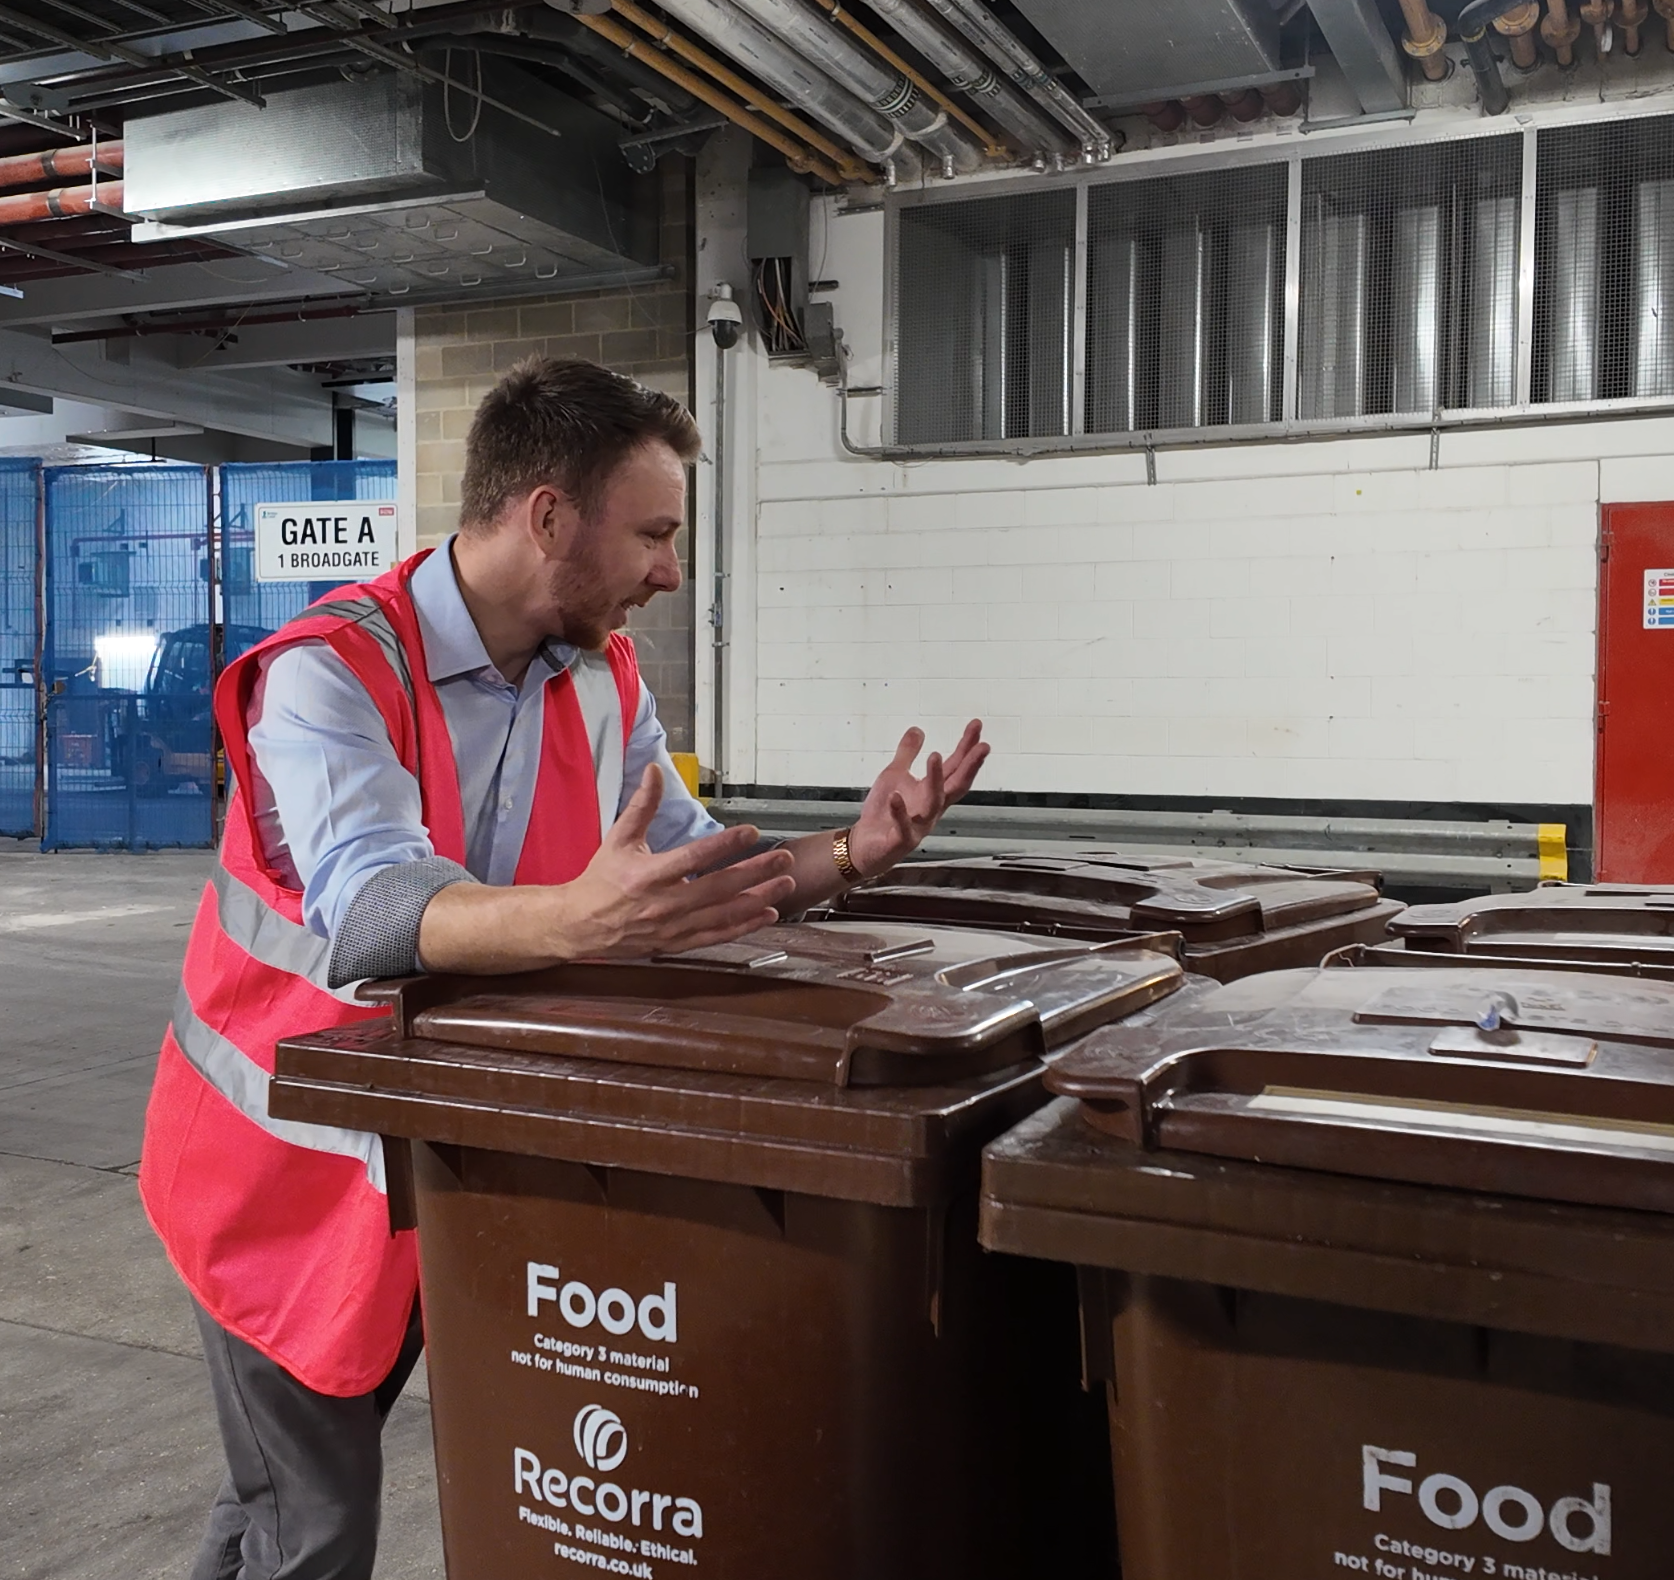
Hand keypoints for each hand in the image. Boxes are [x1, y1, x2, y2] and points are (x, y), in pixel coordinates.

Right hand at [555, 765, 795, 956]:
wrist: (580, 926)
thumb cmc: (601, 879)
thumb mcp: (618, 839)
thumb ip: (642, 806)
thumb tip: (655, 770)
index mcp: (649, 874)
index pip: (694, 857)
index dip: (725, 845)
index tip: (752, 832)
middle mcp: (665, 903)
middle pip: (718, 887)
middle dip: (756, 872)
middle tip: (784, 858)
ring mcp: (673, 927)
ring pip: (724, 913)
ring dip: (758, 899)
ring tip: (785, 883)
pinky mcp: (678, 944)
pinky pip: (717, 937)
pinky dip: (744, 927)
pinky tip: (768, 915)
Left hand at [847, 720, 988, 878]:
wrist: (865, 845)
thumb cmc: (882, 813)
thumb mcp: (894, 775)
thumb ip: (907, 753)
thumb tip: (918, 730)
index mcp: (932, 792)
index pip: (954, 767)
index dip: (966, 747)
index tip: (976, 726)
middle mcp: (931, 809)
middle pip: (956, 785)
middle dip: (970, 765)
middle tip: (982, 746)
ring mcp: (919, 826)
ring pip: (933, 803)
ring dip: (935, 780)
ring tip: (935, 756)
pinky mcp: (901, 840)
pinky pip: (903, 826)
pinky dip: (899, 811)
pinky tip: (896, 796)